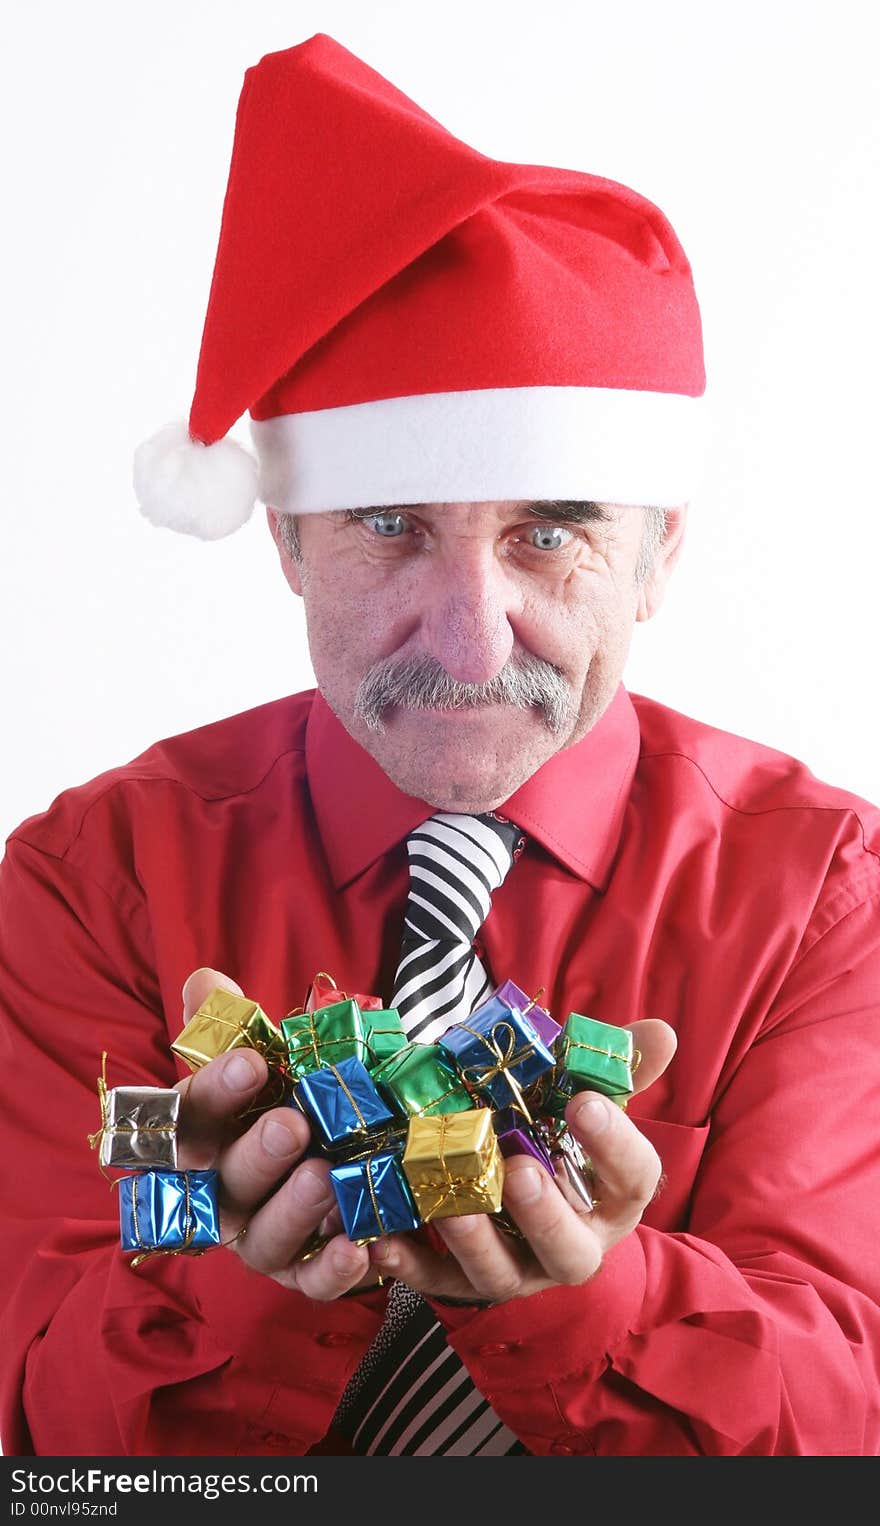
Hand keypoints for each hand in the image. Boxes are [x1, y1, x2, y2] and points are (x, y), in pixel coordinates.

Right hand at [173, 968, 372, 1297]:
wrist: (323, 1152)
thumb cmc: (278, 1099)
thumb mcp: (261, 1056)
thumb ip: (230, 1021)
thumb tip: (205, 981)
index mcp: (201, 1140)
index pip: (191, 1115)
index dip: (215, 1090)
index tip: (251, 1062)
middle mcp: (220, 1195)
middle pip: (226, 1181)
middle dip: (259, 1154)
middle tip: (294, 1125)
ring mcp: (258, 1239)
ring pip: (266, 1237)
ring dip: (296, 1209)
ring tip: (329, 1176)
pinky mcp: (301, 1274)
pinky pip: (313, 1283)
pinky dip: (335, 1270)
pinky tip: (363, 1246)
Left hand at [365, 1018, 676, 1303]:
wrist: (530, 1201)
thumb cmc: (563, 1142)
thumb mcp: (590, 1103)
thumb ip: (618, 1068)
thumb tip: (659, 1033)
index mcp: (612, 1199)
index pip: (633, 1179)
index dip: (613, 1144)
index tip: (583, 1102)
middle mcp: (572, 1244)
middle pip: (569, 1249)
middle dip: (543, 1214)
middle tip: (518, 1171)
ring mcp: (519, 1268)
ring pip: (500, 1273)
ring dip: (473, 1242)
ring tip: (447, 1205)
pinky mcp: (465, 1280)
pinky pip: (437, 1282)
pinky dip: (410, 1264)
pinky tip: (382, 1239)